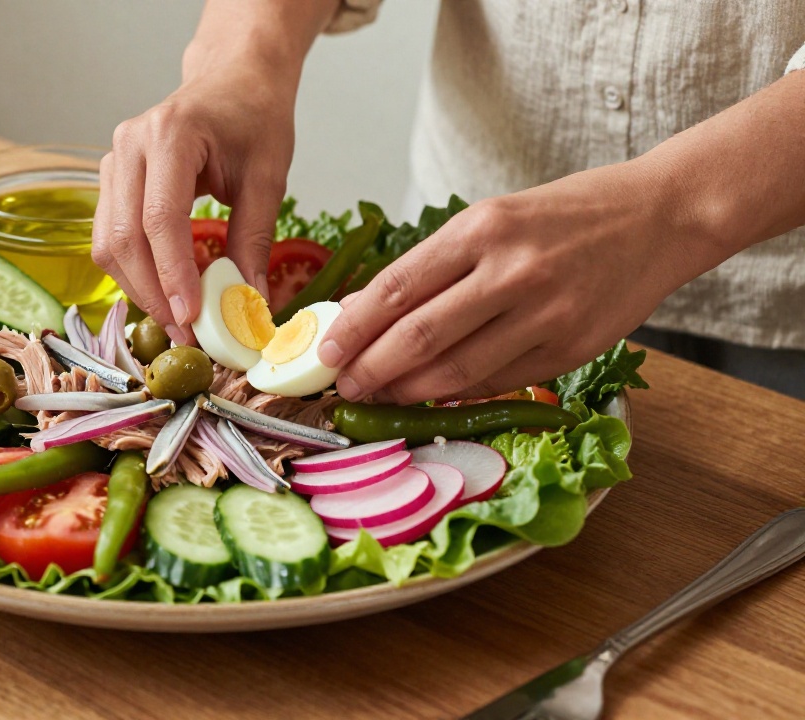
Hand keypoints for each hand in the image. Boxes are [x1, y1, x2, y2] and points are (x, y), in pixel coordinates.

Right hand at [92, 29, 304, 344]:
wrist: (233, 80)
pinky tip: (164, 291)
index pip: (160, 218)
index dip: (172, 274)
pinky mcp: (112, 179)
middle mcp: (131, 145)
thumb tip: (248, 303)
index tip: (191, 317)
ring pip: (108, 242)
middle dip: (152, 292)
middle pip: (125, 236)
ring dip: (139, 288)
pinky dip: (134, 271)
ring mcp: (114, 161)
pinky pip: (110, 236)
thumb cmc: (253, 117)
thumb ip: (255, 239)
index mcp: (172, 134)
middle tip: (186, 331)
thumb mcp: (268, 175)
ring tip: (178, 319)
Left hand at [318, 161, 713, 403]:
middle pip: (418, 335)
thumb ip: (433, 267)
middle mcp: (510, 271)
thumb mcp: (491, 220)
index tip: (325, 353)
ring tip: (379, 396)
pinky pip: (497, 382)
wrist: (659, 218)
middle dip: (370, 368)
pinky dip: (457, 394)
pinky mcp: (571, 350)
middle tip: (343, 386)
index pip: (397, 288)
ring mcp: (544, 315)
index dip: (353, 328)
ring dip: (408, 391)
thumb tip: (365, 311)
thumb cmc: (565, 216)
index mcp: (480, 229)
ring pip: (455, 370)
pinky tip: (431, 397)